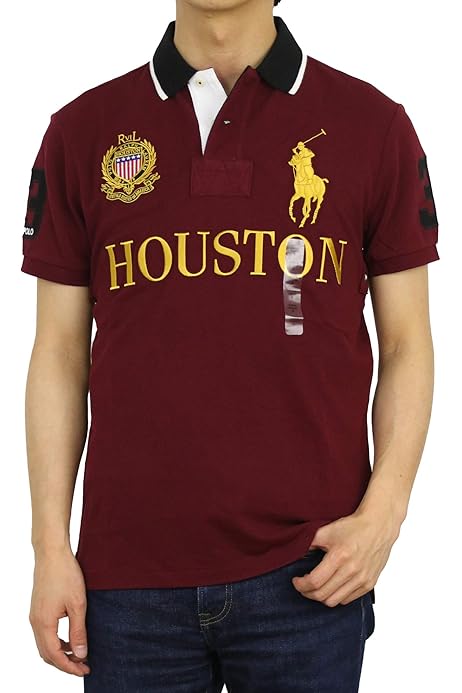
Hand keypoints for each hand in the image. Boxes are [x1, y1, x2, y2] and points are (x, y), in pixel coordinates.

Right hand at [29, 548, 89, 676]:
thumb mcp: (77, 604)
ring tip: (79, 654)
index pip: (55, 656)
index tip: (85, 670)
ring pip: (44, 644)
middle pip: (47, 654)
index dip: (70, 667)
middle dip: (65, 663)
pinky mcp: (38, 609)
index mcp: (44, 624)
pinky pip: (44, 633)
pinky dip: (56, 641)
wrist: (52, 553)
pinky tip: (70, 637)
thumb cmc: (65, 574)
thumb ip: (78, 631)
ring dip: (60, 653)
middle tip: (83, 666)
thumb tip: (80, 654)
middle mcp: (35, 622)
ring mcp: (35, 615)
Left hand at [291, 508, 400, 605]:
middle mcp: (352, 571)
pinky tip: (331, 587)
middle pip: (322, 595)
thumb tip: (295, 554)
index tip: (296, 581)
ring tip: (316, 588)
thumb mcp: (326, 531)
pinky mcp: (369, 584)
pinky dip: (336, 596)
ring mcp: (362, 579)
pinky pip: (347, 600)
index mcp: (339, 556)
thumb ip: (308, 543)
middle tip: (302, 586)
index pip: (314, 581)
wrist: (378, 526)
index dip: (301, 585)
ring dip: (321, 597)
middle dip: (307, 593)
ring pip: (334, 601)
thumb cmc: (352, 527)